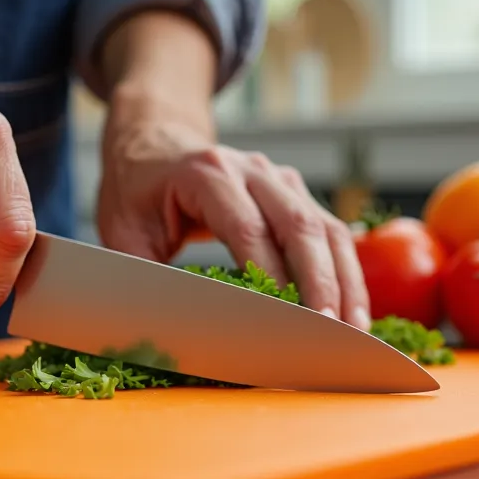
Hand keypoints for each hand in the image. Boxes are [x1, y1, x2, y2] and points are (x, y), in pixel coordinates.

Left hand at [96, 104, 370, 329]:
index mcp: (207, 173)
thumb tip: (166, 330)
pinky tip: (352, 310)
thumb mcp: (122, 232)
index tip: (286, 321)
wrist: (154, 145)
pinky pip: (331, 234)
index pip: (248, 228)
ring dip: (345, 282)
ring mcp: (280, 179)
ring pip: (326, 230)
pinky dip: (344, 273)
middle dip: (320, 284)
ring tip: (356, 330)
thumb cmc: (136, 193)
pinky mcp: (296, 195)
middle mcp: (252, 170)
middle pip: (299, 227)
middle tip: (332, 332)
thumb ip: (144, 277)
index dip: (271, 276)